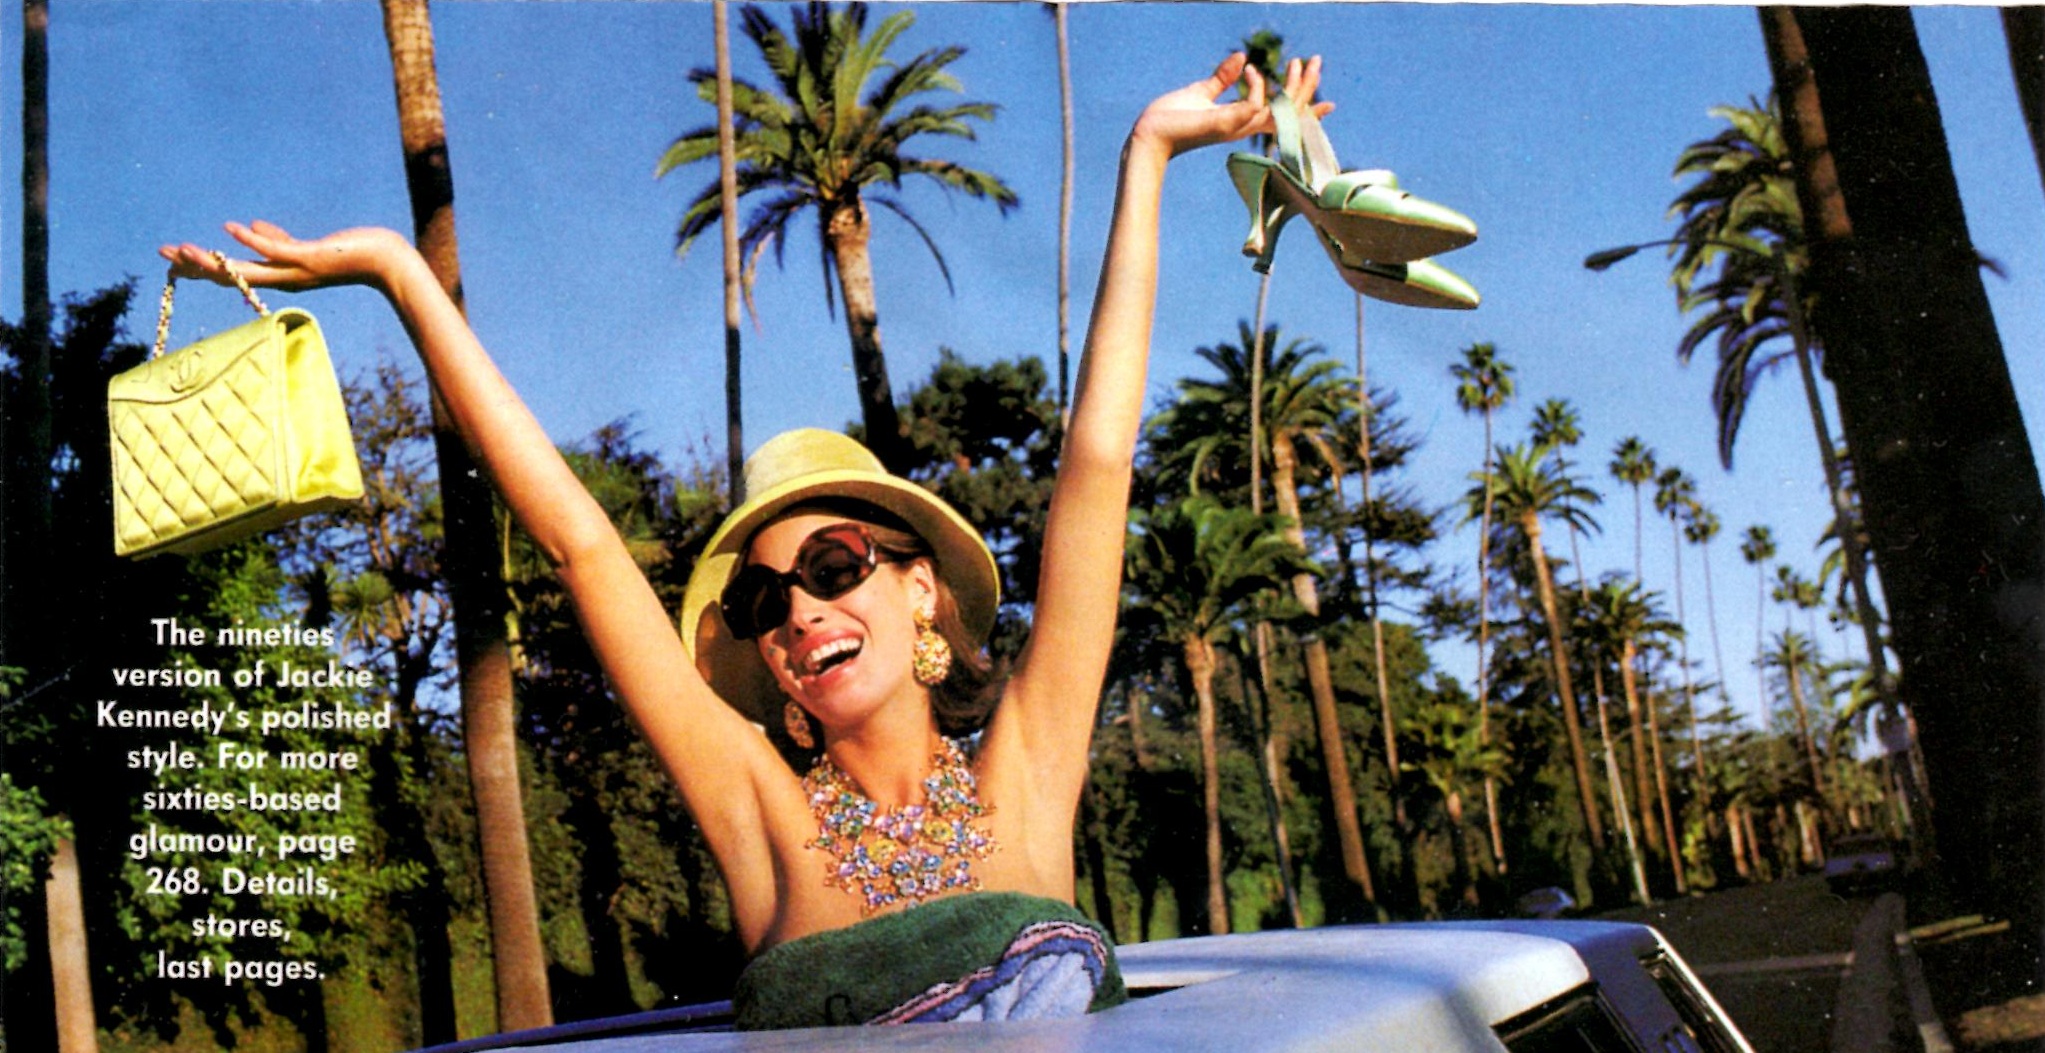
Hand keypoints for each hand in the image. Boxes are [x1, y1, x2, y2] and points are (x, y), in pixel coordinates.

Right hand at [158, 222, 414, 293]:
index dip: (205, 268)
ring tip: (184, 250)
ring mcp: (297, 270)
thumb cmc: (349, 253)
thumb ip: (278, 240)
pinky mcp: (312, 258)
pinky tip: (230, 228)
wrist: (387, 262)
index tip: (176, 260)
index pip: (235, 274)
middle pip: (231, 276)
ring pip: (246, 269)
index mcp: (280, 275)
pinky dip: (253, 240)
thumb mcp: (307, 246)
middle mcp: (284, 278)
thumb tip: (251, 228)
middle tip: (164, 257)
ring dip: (214, 260)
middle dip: (197, 266)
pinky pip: (277, 251)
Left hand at [1129, 53, 1332, 160]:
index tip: (1327, 99)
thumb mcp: (1202, 92)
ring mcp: (1234, 127)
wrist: (1149, 135)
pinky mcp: (1222, 124)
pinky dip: (1256, 89)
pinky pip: (1251, 108)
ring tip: (1297, 61)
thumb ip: (1222, 78)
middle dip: (1306, 87)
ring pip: (1277, 111)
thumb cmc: (1172, 118)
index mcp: (1240, 120)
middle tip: (1315, 60)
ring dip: (1291, 85)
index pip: (1281, 116)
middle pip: (1288, 113)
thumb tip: (1241, 58)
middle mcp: (1242, 126)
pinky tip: (1250, 69)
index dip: (1305, 107)